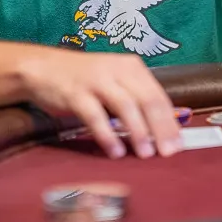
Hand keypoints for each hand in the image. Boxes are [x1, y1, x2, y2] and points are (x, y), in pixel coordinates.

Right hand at [18, 50, 181, 159]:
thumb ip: (134, 99)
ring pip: (125, 105)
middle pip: (146, 99)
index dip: (170, 121)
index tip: (179, 144)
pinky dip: (107, 135)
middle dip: (160, 128)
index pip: (158, 95)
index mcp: (131, 67)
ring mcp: (96, 80)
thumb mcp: (113, 81)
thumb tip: (161, 130)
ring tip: (146, 153)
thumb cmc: (83, 79)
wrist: (42, 67)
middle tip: (168, 153)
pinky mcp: (75, 93)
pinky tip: (115, 151)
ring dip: (138, 131)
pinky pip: (95, 116)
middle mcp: (116, 70)